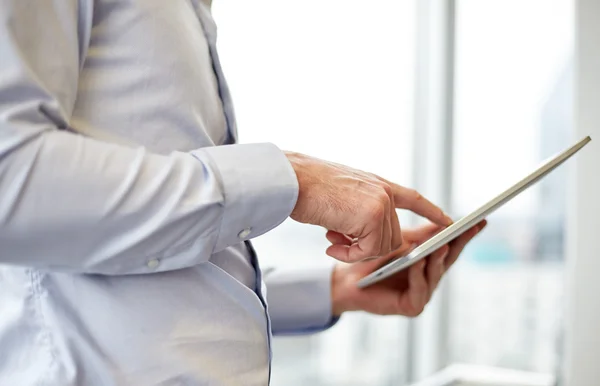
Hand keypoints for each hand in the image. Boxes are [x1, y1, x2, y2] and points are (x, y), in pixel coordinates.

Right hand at [286, 152, 452, 262]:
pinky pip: (369, 250)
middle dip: (365, 246)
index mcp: (376, 184)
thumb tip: (361, 234)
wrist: (292, 179)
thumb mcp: (341, 195)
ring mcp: (381, 203)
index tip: (448, 221)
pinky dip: (349, 255)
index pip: (413, 198)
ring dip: (354, 251)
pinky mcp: (373, 215)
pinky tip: (329, 244)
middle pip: (391, 236)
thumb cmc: (306, 186)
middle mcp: (384, 192)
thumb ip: (359, 209)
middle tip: (336, 241)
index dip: (430, 211)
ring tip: (330, 240)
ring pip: (382, 246)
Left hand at [329, 220, 486, 316]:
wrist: (347, 279)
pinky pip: (419, 289)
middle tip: (469, 228)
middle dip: (460, 243)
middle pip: (449, 258)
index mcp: (430, 262)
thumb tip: (446, 220)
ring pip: (435, 273)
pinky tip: (417, 261)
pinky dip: (418, 274)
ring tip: (442, 243)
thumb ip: (422, 235)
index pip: (452, 246)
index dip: (466, 234)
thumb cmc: (373, 260)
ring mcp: (422, 292)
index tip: (480, 219)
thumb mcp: (401, 242)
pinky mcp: (411, 306)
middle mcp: (430, 278)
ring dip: (438, 258)